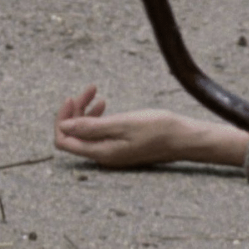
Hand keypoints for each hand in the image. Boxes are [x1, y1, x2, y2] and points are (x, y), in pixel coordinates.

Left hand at [54, 85, 185, 167]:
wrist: (185, 138)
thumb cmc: (159, 130)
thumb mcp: (123, 124)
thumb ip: (91, 127)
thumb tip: (63, 127)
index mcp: (102, 152)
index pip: (64, 140)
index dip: (63, 119)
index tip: (72, 99)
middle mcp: (104, 155)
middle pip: (74, 135)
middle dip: (75, 112)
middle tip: (87, 92)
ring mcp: (113, 152)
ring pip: (87, 132)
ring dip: (86, 113)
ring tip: (96, 96)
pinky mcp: (122, 147)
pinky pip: (100, 133)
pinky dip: (98, 118)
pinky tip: (105, 106)